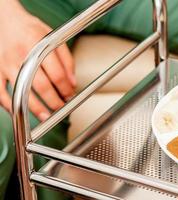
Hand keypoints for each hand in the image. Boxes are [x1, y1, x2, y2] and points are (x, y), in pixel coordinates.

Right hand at [0, 0, 75, 120]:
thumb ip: (66, 60)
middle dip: (54, 101)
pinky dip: (11, 106)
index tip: (70, 95)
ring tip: (46, 116)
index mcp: (39, 47)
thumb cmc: (30, 29)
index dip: (66, 89)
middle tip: (61, 107)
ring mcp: (6, 65)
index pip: (57, 75)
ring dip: (36, 109)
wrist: (5, 20)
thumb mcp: (53, 38)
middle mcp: (22, 56)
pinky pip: (1, 94)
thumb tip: (72, 82)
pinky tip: (21, 112)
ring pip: (22, 93)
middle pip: (42, 87)